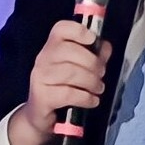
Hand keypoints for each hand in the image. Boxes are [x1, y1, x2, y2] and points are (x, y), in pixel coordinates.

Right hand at [6, 18, 109, 144]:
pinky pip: (69, 93)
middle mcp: (43, 58)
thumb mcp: (80, 69)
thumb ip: (94, 56)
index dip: (78, 31)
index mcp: (52, 47)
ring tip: (98, 89)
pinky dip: (85, 97)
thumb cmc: (62, 88)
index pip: (61, 29)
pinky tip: (92, 101)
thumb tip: (106, 46)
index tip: (92, 40)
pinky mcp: (42, 96)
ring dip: (91, 82)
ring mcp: (40, 77)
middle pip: (70, 51)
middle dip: (92, 63)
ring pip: (71, 73)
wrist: (39, 116)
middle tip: (101, 74)